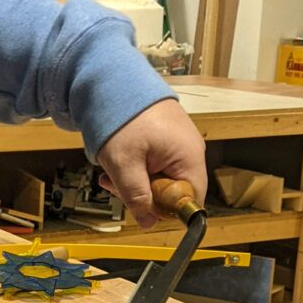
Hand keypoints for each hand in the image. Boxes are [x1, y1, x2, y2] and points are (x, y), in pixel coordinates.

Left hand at [97, 99, 206, 228]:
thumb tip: (148, 222)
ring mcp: (178, 144)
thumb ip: (136, 196)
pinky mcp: (166, 139)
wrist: (112, 80)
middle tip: (117, 186)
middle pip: (174, 192)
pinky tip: (118, 162)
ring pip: (160, 180)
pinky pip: (155, 165)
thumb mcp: (124, 164)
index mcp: (189, 157)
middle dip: (143, 195)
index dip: (165, 210)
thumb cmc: (122, 117)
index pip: (190, 201)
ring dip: (134, 182)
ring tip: (112, 172)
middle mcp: (190, 151)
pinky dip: (134, 168)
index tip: (141, 205)